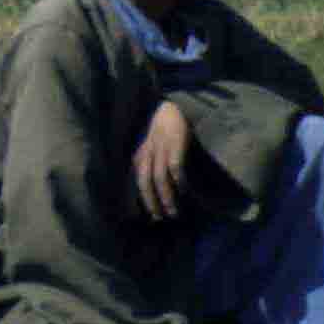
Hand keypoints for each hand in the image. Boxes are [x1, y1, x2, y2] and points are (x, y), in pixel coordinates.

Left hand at [133, 101, 189, 220]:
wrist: (172, 105)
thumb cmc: (164, 127)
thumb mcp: (152, 144)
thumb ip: (149, 160)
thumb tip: (153, 184)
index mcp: (141, 154)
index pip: (139, 181)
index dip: (144, 200)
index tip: (153, 216)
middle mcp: (148, 153)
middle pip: (146, 182)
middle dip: (152, 202)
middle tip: (160, 218)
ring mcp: (161, 149)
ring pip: (159, 178)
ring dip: (166, 196)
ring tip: (173, 212)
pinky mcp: (175, 143)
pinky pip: (174, 166)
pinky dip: (178, 180)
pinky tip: (184, 190)